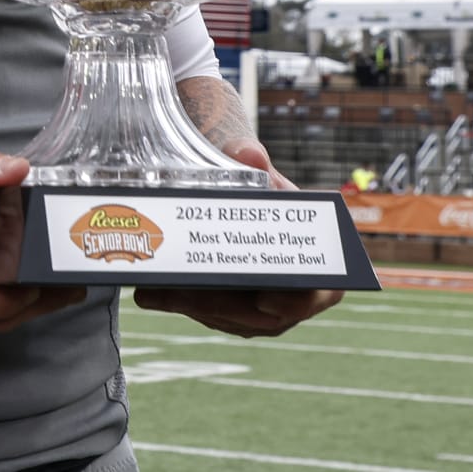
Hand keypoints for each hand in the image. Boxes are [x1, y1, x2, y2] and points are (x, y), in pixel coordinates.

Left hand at [132, 140, 343, 336]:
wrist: (231, 182)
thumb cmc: (250, 173)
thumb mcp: (249, 159)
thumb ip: (249, 154)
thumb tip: (250, 155)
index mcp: (314, 252)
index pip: (321, 290)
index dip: (298, 302)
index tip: (265, 301)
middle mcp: (294, 286)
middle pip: (266, 315)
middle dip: (222, 307)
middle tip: (184, 295)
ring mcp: (265, 302)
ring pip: (233, 319)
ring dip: (194, 308)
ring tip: (157, 292)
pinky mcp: (234, 307)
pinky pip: (211, 314)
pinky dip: (183, 304)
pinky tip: (152, 293)